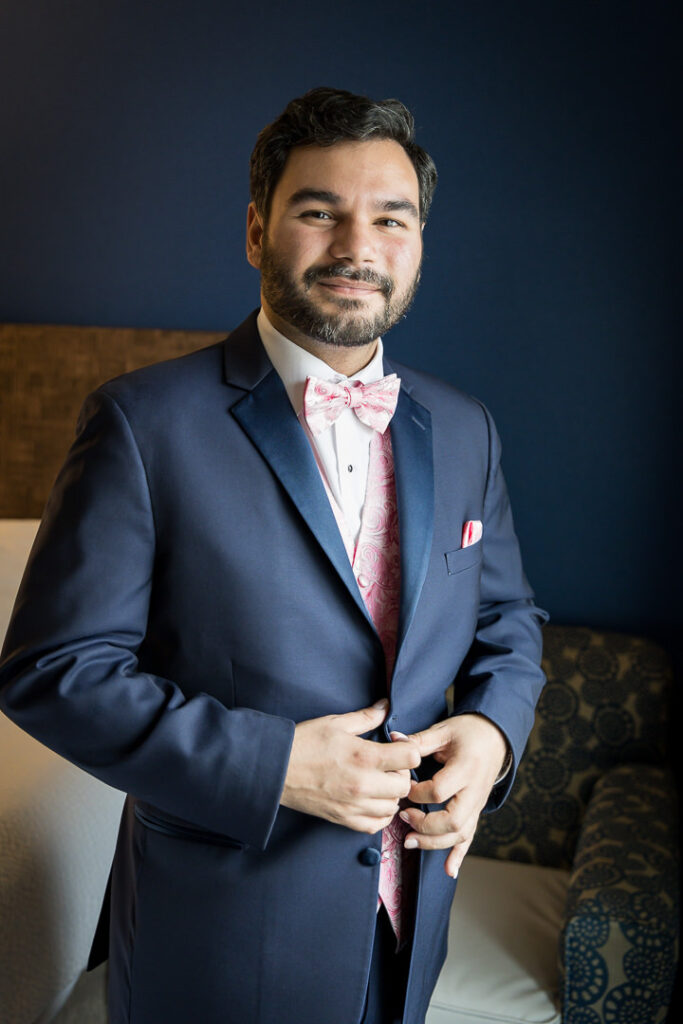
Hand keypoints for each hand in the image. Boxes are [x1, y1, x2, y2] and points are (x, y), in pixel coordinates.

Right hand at [280, 700, 420, 833]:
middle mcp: (363, 784)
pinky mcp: (344, 819)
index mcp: (364, 756)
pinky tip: (372, 800)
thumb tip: (386, 706)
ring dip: (391, 794)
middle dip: (401, 772)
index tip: (395, 743)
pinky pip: (376, 825)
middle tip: (388, 763)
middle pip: (405, 785)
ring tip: (379, 781)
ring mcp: (354, 805)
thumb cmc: (304, 743)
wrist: (275, 769)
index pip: (410, 757)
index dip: (408, 746)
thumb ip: (366, 717)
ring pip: (393, 806)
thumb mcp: (336, 723)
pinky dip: (380, 814)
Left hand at [396, 714, 507, 876]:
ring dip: (434, 842)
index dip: (416, 793)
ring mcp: (477, 803)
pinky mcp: (476, 810)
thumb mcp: (443, 730)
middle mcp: (475, 790)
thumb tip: (393, 739)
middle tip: (403, 818)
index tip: (403, 786)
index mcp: (466, 768)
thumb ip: (418, 740)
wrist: (496, 736)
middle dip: (425, 825)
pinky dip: (459, 855)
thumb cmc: (468, 731)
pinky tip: (450, 871)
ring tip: (409, 842)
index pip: (439, 790)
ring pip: (460, 833)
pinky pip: (470, 836)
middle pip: (453, 819)